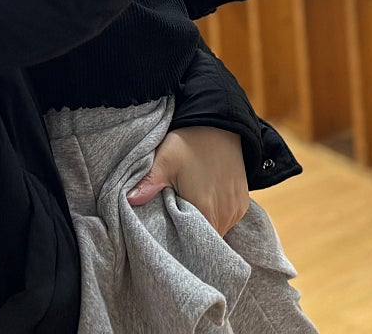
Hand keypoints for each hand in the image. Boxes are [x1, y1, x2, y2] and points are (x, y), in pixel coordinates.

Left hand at [126, 126, 247, 235]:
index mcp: (206, 210)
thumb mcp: (165, 159)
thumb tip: (129, 200)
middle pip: (208, 242)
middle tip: (174, 230)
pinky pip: (228, 221)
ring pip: (218, 232)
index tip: (169, 243)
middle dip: (191, 240)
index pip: (196, 247)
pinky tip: (201, 206)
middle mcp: (226, 214)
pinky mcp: (242, 203)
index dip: (182, 248)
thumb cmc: (191, 141)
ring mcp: (236, 209)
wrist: (221, 122)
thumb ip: (148, 183)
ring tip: (186, 218)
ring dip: (204, 229)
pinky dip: (215, 218)